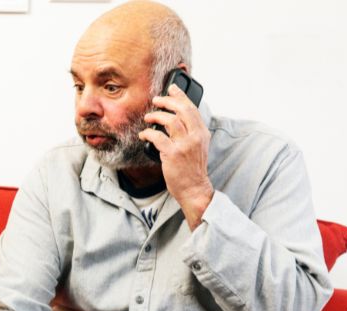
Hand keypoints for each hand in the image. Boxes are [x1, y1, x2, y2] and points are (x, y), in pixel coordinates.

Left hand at [139, 83, 213, 228]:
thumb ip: (191, 132)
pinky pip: (158, 137)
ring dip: (156, 116)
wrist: (194, 188)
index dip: (181, 96)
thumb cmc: (192, 169)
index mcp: (202, 133)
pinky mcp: (173, 154)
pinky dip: (148, 133)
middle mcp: (196, 136)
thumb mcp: (198, 147)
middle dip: (167, 101)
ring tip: (148, 117)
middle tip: (156, 100)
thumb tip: (175, 118)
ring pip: (170, 120)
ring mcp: (185, 145)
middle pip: (182, 110)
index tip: (172, 88)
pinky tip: (143, 134)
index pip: (192, 108)